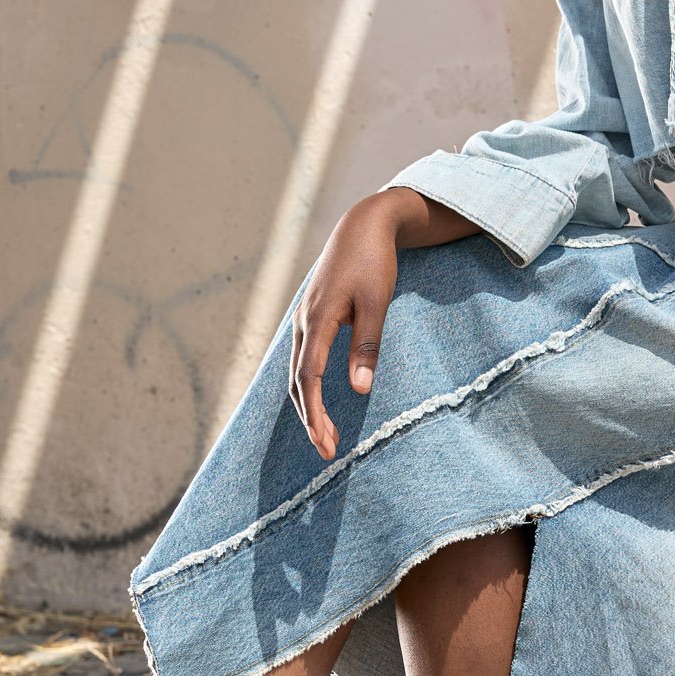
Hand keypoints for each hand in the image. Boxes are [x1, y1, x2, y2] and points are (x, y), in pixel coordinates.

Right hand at [289, 194, 402, 461]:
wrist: (363, 224)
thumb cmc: (374, 262)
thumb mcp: (377, 303)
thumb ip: (367, 345)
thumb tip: (359, 389)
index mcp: (317, 320)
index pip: (310, 378)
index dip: (316, 413)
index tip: (326, 443)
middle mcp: (303, 322)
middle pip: (297, 381)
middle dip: (310, 419)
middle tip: (326, 451)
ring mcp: (304, 319)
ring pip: (297, 372)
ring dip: (309, 405)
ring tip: (325, 435)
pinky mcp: (312, 317)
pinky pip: (303, 359)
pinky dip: (309, 385)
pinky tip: (320, 401)